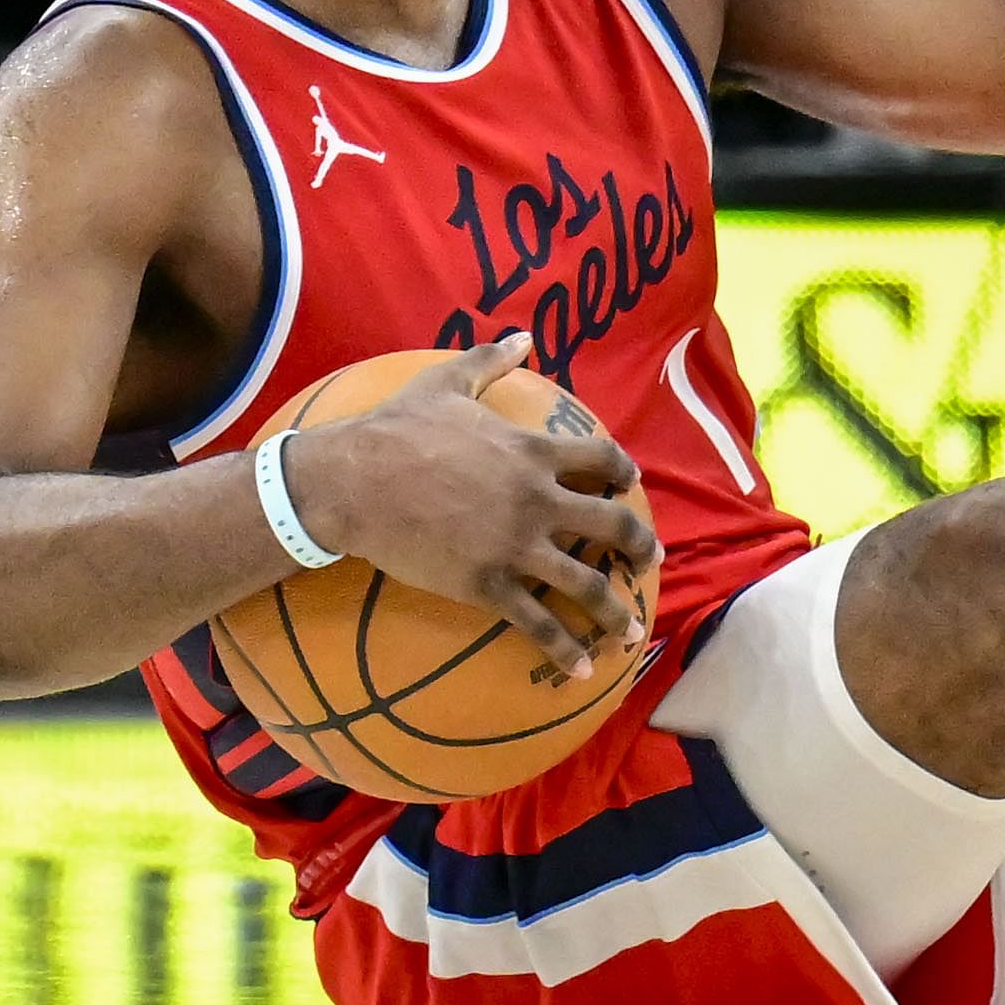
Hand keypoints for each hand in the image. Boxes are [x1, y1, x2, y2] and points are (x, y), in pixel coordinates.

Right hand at [282, 334, 661, 679]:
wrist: (352, 481)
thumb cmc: (396, 428)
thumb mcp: (447, 382)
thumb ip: (490, 359)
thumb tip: (521, 335)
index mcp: (533, 452)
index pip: (602, 461)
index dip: (624, 474)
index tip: (631, 487)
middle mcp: (537, 500)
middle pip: (613, 525)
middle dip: (640, 546)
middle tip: (651, 561)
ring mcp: (516, 546)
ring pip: (585, 584)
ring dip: (616, 611)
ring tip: (632, 632)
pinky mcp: (488, 584)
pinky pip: (537, 623)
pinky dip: (564, 648)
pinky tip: (581, 669)